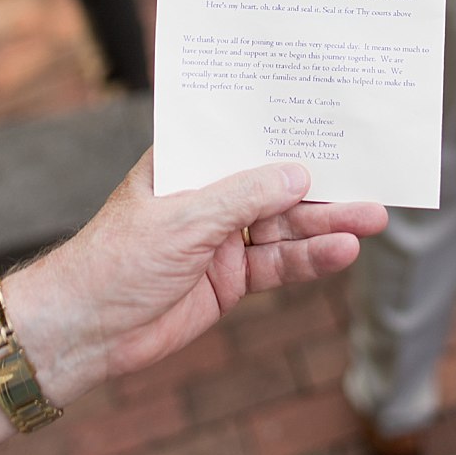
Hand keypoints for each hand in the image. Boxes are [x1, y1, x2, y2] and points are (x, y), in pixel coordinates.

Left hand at [16, 150, 388, 390]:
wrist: (82, 334)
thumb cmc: (114, 262)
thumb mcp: (183, 220)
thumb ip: (245, 195)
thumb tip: (300, 174)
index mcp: (187, 163)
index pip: (245, 138)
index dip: (289, 130)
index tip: (334, 119)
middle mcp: (209, 195)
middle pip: (277, 185)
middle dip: (324, 185)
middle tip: (372, 180)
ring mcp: (223, 237)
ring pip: (287, 226)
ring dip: (328, 224)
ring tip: (373, 218)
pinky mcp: (232, 277)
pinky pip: (280, 264)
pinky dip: (311, 259)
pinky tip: (342, 251)